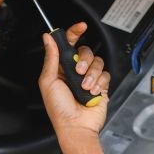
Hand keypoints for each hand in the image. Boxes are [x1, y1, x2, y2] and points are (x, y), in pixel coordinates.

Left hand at [38, 22, 111, 142]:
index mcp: (60, 68)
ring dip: (91, 74)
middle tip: (78, 72)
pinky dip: (99, 83)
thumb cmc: (59, 109)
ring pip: (97, 62)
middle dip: (83, 60)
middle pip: (85, 51)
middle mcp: (75, 71)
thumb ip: (50, 58)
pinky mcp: (101, 85)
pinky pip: (105, 74)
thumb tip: (47, 38)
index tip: (80, 26)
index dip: (74, 32)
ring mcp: (88, 78)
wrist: (76, 126)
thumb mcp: (48, 81)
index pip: (68, 44)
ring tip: (84, 87)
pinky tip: (92, 92)